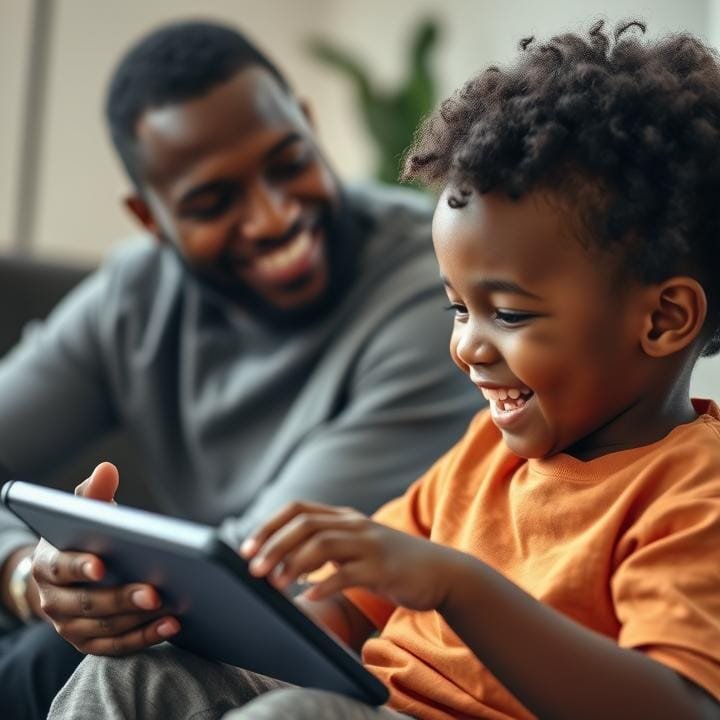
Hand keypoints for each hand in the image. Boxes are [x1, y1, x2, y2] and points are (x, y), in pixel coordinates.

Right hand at [32, 462, 179, 654]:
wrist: (71, 576)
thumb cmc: (84, 537)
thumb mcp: (85, 513)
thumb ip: (94, 493)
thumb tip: (107, 468)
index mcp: (48, 564)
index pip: (60, 568)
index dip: (80, 566)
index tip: (102, 564)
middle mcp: (53, 601)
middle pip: (87, 603)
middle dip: (121, 597)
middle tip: (155, 591)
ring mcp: (70, 627)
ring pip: (103, 628)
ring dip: (137, 620)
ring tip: (170, 608)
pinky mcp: (89, 644)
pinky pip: (116, 646)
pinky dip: (144, 637)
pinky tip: (171, 625)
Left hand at [240, 501, 459, 610]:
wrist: (440, 571)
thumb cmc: (391, 564)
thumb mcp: (356, 548)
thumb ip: (326, 548)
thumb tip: (282, 563)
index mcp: (344, 518)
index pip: (299, 509)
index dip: (270, 525)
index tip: (247, 548)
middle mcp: (354, 525)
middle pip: (305, 524)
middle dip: (274, 543)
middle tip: (253, 568)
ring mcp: (369, 544)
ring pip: (323, 544)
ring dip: (293, 563)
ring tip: (274, 583)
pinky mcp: (382, 568)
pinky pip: (348, 573)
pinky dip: (324, 584)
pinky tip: (309, 596)